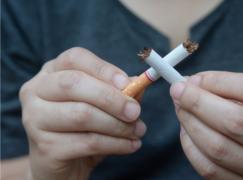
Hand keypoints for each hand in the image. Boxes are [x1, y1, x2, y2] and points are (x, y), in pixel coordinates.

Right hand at [19, 47, 146, 179]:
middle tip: (136, 112)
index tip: (128, 83)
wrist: (64, 164)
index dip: (104, 69)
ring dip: (118, 125)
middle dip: (111, 98)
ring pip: (82, 115)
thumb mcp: (102, 105)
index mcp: (51, 73)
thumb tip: (138, 84)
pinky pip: (87, 142)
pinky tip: (130, 146)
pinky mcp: (44, 147)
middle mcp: (36, 91)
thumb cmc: (83, 128)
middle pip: (74, 84)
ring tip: (137, 131)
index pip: (74, 58)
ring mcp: (34, 119)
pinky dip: (115, 144)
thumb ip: (120, 92)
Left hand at [170, 71, 242, 179]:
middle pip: (234, 121)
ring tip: (181, 109)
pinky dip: (190, 146)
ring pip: (217, 147)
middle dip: (197, 103)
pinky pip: (209, 168)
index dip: (217, 81)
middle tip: (178, 91)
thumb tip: (190, 84)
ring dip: (189, 124)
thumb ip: (230, 86)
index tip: (193, 79)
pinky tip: (187, 131)